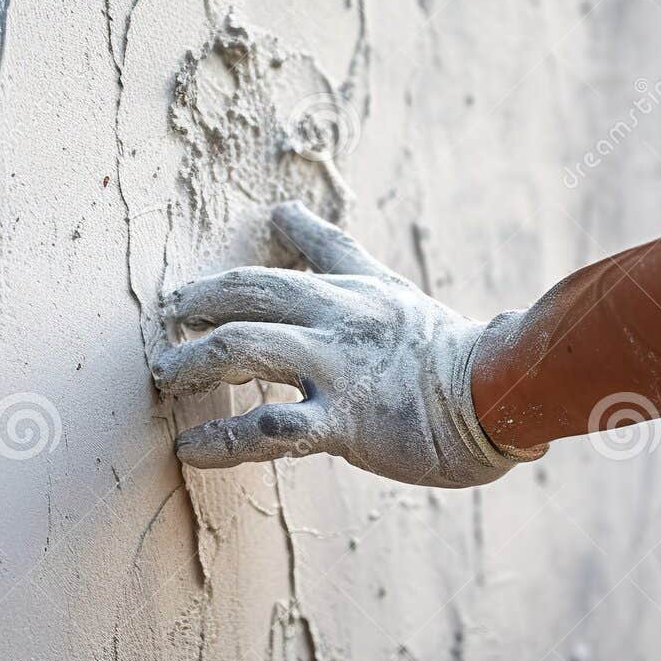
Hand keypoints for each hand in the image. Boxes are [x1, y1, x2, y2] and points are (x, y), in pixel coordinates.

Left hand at [152, 202, 545, 487]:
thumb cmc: (438, 346)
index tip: (177, 301)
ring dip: (190, 366)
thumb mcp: (382, 283)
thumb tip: (281, 209)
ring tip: (165, 381)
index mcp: (344, 290)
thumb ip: (330, 250)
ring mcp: (337, 368)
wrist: (497, 395)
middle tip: (163, 337)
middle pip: (243, 298)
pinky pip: (267, 429)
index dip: (212, 287)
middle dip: (191, 313)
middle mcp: (334, 319)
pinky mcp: (344, 422)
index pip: (265, 272)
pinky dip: (220, 442)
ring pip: (241, 351)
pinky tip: (190, 451)